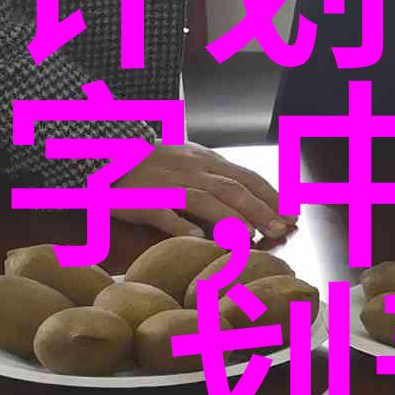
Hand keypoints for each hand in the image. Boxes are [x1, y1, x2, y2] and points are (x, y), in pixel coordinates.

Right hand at [121, 141, 285, 243]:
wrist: (102, 154)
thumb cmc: (149, 163)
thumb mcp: (187, 160)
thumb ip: (214, 177)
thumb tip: (249, 200)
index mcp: (204, 161)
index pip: (246, 177)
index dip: (272, 194)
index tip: (292, 212)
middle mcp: (190, 170)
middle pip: (232, 189)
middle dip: (260, 209)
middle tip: (282, 229)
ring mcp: (166, 184)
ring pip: (204, 199)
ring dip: (230, 218)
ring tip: (249, 237)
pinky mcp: (141, 200)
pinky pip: (162, 212)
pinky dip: (180, 225)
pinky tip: (197, 240)